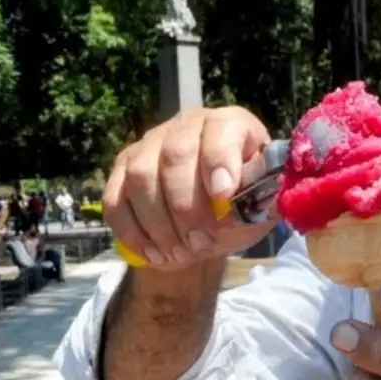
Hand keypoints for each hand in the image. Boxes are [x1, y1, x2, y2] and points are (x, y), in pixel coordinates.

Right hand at [104, 107, 273, 269]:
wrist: (215, 217)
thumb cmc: (245, 203)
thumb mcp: (265, 206)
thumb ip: (260, 205)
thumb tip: (238, 211)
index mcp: (230, 125)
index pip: (222, 129)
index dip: (219, 160)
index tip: (223, 196)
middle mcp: (187, 126)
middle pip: (175, 154)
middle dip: (186, 205)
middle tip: (200, 241)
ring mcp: (150, 144)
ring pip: (140, 176)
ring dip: (158, 223)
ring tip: (179, 253)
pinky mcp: (123, 170)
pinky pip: (115, 199)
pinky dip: (132, 232)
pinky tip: (153, 254)